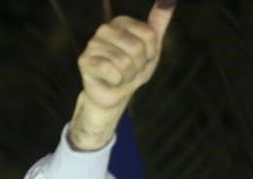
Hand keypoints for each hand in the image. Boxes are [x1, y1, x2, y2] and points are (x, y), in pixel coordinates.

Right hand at [69, 1, 175, 149]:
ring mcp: (92, 43)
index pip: (149, 35)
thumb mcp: (151, 49)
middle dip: (138, 67)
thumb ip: (158, 24)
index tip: (142, 59)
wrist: (115, 94)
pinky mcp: (84, 60)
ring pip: (123, 62)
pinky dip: (115, 81)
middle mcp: (105, 29)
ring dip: (127, 76)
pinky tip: (110, 80)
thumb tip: (168, 0)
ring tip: (120, 76)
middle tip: (130, 71)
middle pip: (137, 48)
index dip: (150, 54)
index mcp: (121, 22)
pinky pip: (109, 70)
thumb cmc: (133, 70)